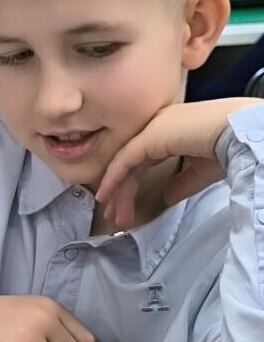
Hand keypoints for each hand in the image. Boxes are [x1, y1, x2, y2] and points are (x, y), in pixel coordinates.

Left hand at [96, 98, 258, 229]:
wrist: (235, 133)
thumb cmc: (225, 148)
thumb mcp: (201, 171)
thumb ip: (181, 184)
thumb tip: (166, 198)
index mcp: (168, 131)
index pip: (142, 160)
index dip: (131, 184)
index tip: (125, 207)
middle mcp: (155, 127)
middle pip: (130, 163)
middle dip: (121, 191)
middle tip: (115, 215)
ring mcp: (149, 130)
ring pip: (125, 164)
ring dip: (117, 191)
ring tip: (112, 214)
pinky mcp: (147, 137)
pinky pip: (123, 161)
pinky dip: (113, 179)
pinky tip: (106, 195)